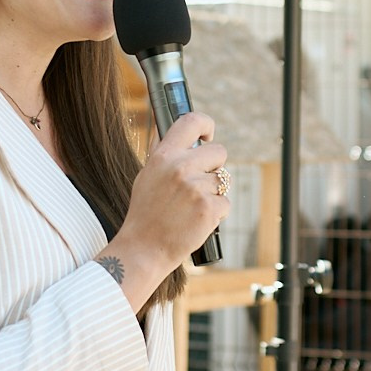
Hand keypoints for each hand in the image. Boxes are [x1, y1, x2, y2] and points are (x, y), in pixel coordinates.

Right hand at [99, 111, 230, 310]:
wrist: (144, 248)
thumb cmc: (145, 212)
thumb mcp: (147, 175)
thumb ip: (163, 153)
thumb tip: (170, 128)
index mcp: (163, 156)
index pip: (191, 121)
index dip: (206, 124)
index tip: (207, 136)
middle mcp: (180, 168)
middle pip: (219, 151)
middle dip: (214, 167)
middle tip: (199, 184)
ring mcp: (196, 188)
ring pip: (223, 180)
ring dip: (213, 193)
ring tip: (191, 207)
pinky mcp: (209, 209)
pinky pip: (225, 203)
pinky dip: (216, 213)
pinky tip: (197, 220)